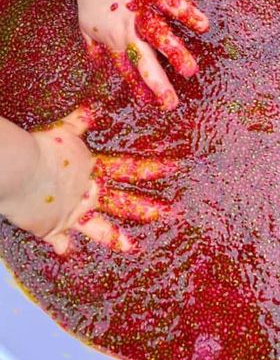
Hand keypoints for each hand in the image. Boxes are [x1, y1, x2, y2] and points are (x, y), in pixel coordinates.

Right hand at [0, 108, 174, 254]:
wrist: (22, 171)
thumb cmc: (43, 147)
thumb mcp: (65, 130)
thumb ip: (81, 120)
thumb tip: (93, 107)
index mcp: (94, 169)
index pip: (131, 168)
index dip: (155, 168)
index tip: (176, 168)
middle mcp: (89, 193)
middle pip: (125, 202)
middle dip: (150, 209)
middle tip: (173, 213)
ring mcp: (74, 213)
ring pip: (102, 228)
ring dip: (117, 238)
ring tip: (133, 247)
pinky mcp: (53, 228)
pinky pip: (60, 241)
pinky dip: (63, 246)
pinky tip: (67, 253)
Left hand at [74, 0, 208, 109]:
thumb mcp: (87, 28)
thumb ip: (95, 49)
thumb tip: (97, 66)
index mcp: (115, 41)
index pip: (129, 71)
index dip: (140, 88)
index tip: (153, 106)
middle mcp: (129, 31)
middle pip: (144, 61)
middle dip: (157, 83)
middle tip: (171, 103)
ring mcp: (142, 12)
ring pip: (159, 36)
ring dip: (174, 53)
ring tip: (189, 71)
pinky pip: (172, 3)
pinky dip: (186, 13)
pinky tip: (203, 25)